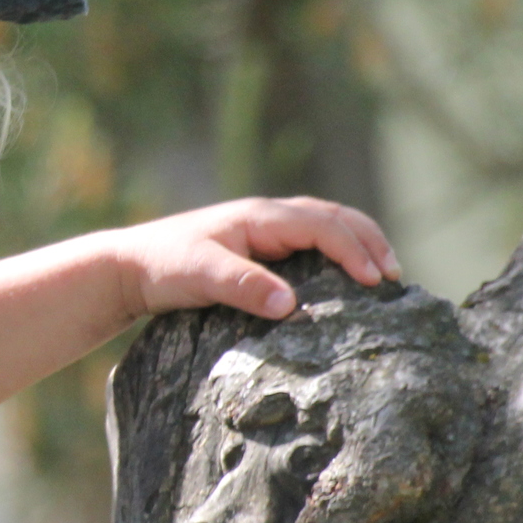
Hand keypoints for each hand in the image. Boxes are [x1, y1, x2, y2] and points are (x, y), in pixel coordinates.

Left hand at [111, 196, 398, 321]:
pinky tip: (347, 280)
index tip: (376, 282)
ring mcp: (264, 231)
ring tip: (384, 275)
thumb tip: (291, 306)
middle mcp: (267, 217)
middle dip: (369, 241)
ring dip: (358, 244)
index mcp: (260, 216)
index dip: (354, 250)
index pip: (322, 225)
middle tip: (395, 277)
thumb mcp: (201, 277)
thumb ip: (244, 287)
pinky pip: (310, 243)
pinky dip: (338, 252)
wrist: (128, 268)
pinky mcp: (259, 249)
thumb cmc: (162, 267)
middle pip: (334, 217)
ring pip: (325, 225)